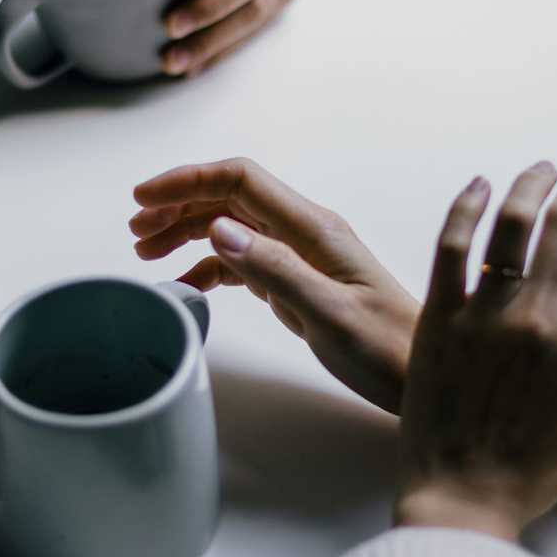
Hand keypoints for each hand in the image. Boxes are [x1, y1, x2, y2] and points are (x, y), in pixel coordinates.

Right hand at [130, 158, 419, 412]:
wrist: (420, 376)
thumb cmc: (385, 349)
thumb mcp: (329, 314)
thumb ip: (276, 270)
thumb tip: (219, 229)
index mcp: (314, 229)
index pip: (241, 181)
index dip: (188, 181)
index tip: (142, 197)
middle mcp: (306, 234)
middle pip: (231, 199)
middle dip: (180, 205)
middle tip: (136, 231)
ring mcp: (302, 257)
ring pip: (234, 228)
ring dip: (190, 233)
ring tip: (149, 253)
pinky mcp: (299, 283)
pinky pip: (247, 262)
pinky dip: (212, 267)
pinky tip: (189, 285)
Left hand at [394, 162, 556, 542]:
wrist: (463, 496)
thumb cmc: (534, 469)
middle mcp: (541, 318)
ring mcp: (487, 312)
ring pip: (512, 225)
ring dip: (531, 186)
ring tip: (541, 169)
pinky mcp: (439, 315)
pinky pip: (451, 246)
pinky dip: (466, 207)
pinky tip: (479, 185)